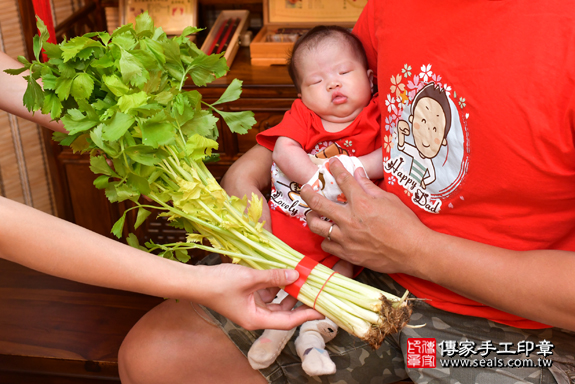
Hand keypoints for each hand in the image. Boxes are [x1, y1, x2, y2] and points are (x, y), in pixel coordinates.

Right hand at [194, 263, 322, 330]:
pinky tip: (282, 272)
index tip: (322, 309)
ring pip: (277, 301)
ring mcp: (251, 306)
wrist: (195, 281)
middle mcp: (256, 316)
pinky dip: (275, 284)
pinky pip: (267, 292)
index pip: (288, 321)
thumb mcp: (250, 278)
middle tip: (315, 289)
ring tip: (300, 277)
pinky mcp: (247, 296)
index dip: (306, 314)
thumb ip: (274, 277)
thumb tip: (295, 275)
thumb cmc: (219, 284)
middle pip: (284, 312)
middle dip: (299, 300)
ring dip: (288, 290)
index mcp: (256, 320)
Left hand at [300, 158, 429, 274]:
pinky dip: (326, 239)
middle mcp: (350, 220)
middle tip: (304, 188)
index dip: (335, 168)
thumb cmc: (405, 224)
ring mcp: (346, 238)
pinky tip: (329, 235)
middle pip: (318, 203)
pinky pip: (327, 245)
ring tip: (312, 214)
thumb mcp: (389, 200)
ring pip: (317, 226)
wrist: (414, 251)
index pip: (342, 180)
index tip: (331, 163)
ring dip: (312, 218)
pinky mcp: (348, 254)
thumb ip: (369, 186)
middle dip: (307, 192)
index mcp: (361, 203)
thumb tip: (357, 172)